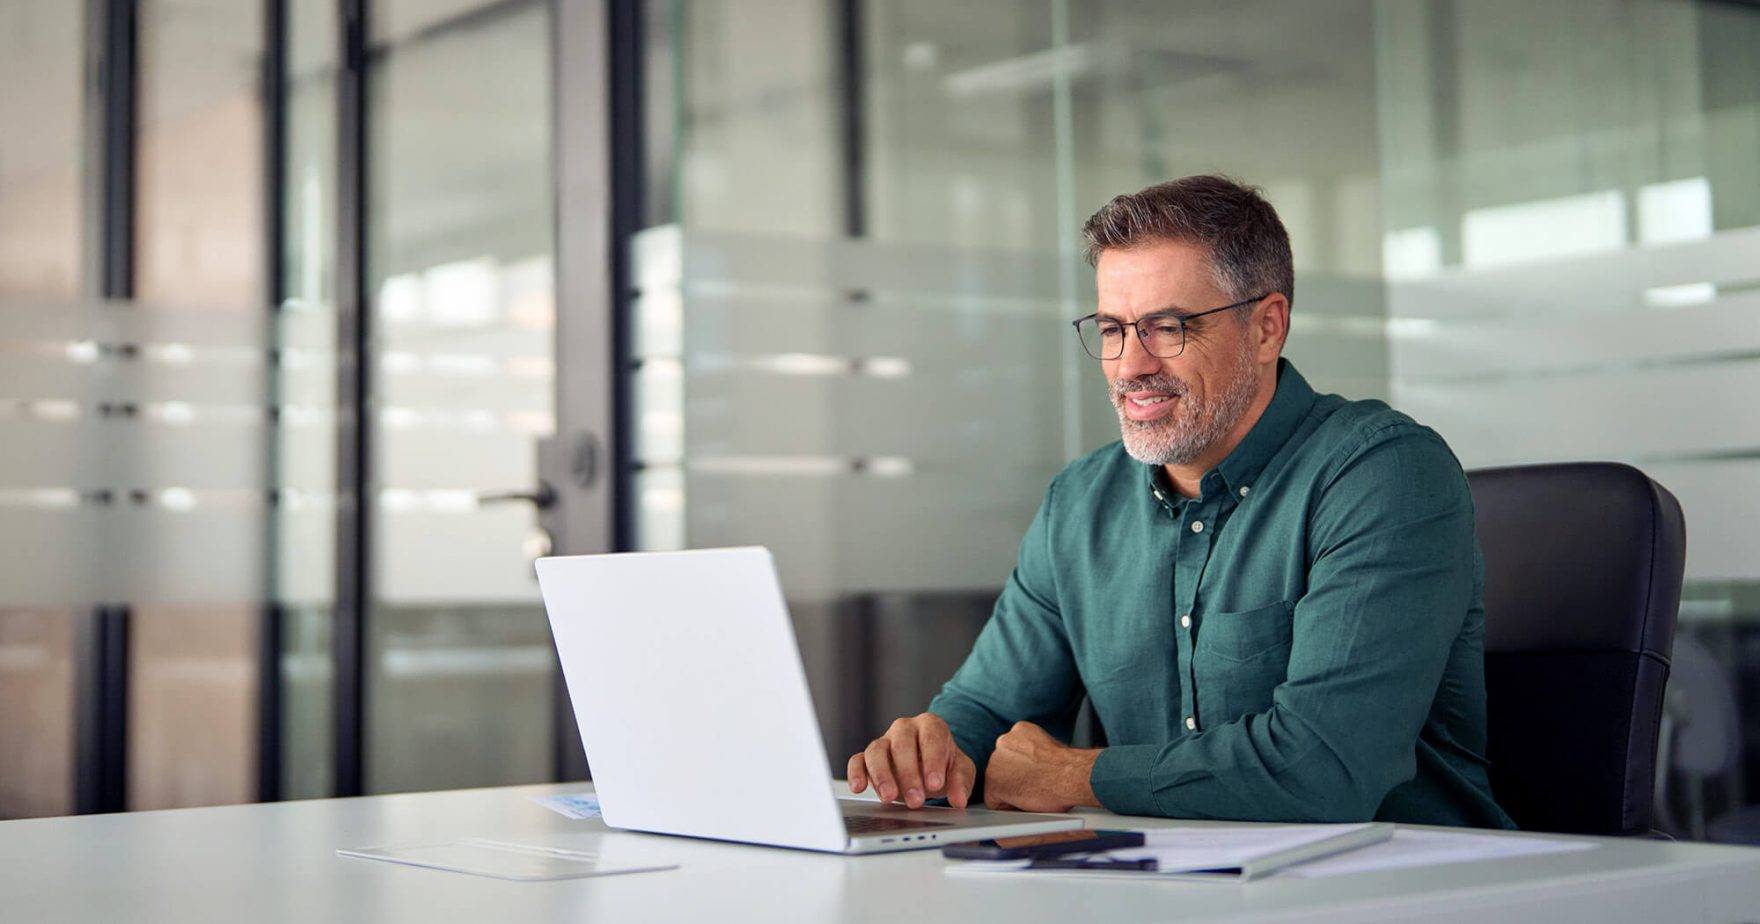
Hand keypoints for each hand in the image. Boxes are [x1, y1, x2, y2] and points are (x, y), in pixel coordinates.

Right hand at [847, 712, 976, 808]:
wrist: (928, 768)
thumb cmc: (944, 765)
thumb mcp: (961, 771)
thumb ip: (961, 781)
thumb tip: (958, 799)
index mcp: (930, 726)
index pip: (931, 737)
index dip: (933, 760)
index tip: (935, 783)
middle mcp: (904, 729)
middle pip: (902, 744)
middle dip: (908, 773)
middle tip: (916, 799)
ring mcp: (884, 741)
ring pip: (877, 751)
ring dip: (882, 775)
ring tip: (889, 798)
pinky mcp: (867, 757)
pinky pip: (857, 760)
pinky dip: (856, 773)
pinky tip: (859, 788)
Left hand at [983, 721, 1101, 812]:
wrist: (1071, 776)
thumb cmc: (1068, 767)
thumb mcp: (1050, 747)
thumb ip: (1034, 752)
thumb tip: (1034, 764)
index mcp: (1019, 730)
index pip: (1011, 753)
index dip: (1023, 769)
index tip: (1034, 776)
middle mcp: (1003, 742)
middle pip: (1002, 767)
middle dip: (1015, 778)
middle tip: (1035, 787)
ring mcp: (995, 762)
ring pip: (997, 784)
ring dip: (1012, 792)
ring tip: (1034, 794)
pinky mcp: (993, 783)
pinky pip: (994, 801)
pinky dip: (1009, 806)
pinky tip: (1026, 802)